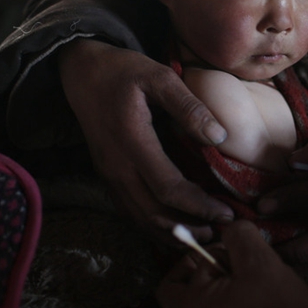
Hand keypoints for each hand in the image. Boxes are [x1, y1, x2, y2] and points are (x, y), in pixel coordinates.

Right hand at [59, 39, 233, 242]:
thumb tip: (220, 136)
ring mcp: (109, 175)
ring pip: (140, 219)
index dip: (199, 206)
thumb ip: (189, 107)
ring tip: (204, 236)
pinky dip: (154, 226)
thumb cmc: (123, 71)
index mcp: (131, 142)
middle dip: (189, 230)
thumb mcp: (159, 76)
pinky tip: (177, 227)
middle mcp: (117, 167)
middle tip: (222, 234)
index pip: (168, 189)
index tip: (227, 214)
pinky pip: (131, 212)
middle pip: (154, 215)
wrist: (81, 72)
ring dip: (172, 234)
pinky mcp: (107, 177)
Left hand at [157, 221, 307, 307]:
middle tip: (245, 269)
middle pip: (192, 293)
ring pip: (212, 306)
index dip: (193, 261)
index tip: (220, 255)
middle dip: (218, 273)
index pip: (171, 281)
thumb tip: (230, 231)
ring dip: (231, 290)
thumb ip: (238, 236)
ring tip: (258, 287)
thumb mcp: (260, 262)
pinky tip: (263, 304)